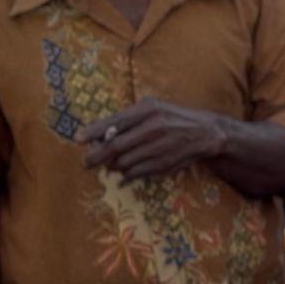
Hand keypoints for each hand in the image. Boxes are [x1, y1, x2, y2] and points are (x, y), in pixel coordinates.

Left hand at [77, 98, 225, 180]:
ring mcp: (158, 148)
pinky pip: (134, 173)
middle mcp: (153, 128)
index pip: (114, 122)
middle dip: (95, 157)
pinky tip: (125, 173)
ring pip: (122, 163)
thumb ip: (129, 118)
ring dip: (113, 166)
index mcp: (149, 110)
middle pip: (114, 146)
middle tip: (86, 163)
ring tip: (112, 164)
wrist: (206, 133)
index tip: (78, 139)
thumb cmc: (174, 117)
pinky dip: (126, 175)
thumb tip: (101, 134)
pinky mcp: (162, 164)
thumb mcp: (154, 108)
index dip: (93, 132)